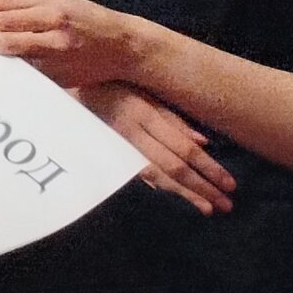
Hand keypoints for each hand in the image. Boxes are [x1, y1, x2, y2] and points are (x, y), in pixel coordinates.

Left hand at [0, 0, 153, 88]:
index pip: (7, 21)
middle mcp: (55, 44)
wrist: (124, 48)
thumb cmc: (86, 17)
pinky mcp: (58, 82)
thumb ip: (14, 3)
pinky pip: (24, 73)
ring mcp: (57, 67)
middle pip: (6, 44)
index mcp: (54, 17)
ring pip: (12, 62)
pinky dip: (3, 65)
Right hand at [78, 82, 234, 215]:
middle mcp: (131, 133)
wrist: (63, 89)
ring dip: (183, 193)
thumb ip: (170, 116)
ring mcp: (116, 146)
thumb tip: (203, 142)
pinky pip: (135, 174)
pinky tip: (174, 198)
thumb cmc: (109, 83)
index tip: (230, 185)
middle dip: (201, 187)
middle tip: (226, 205)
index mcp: (143, 113)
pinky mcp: (106, 154)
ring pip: (154, 175)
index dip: (208, 168)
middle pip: (172, 166)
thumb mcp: (142, 90)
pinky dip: (157, 187)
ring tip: (206, 208)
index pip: (183, 148)